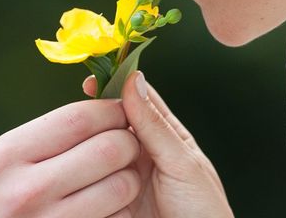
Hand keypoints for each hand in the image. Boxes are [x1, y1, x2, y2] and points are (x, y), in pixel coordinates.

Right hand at [0, 99, 140, 217]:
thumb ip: (43, 135)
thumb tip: (99, 106)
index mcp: (7, 156)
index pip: (79, 118)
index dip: (110, 110)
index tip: (120, 110)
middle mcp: (27, 190)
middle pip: (109, 148)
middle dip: (128, 141)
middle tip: (127, 143)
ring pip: (122, 185)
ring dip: (130, 178)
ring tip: (117, 176)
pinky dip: (122, 211)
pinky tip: (106, 208)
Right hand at [83, 72, 234, 217]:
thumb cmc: (204, 211)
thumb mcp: (181, 163)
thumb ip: (156, 125)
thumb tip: (134, 82)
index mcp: (164, 135)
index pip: (137, 100)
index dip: (114, 86)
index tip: (90, 82)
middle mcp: (142, 152)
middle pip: (111, 125)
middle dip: (97, 121)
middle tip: (86, 122)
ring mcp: (124, 176)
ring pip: (98, 153)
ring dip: (91, 152)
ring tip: (90, 155)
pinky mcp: (110, 200)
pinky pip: (92, 183)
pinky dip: (85, 178)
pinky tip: (81, 177)